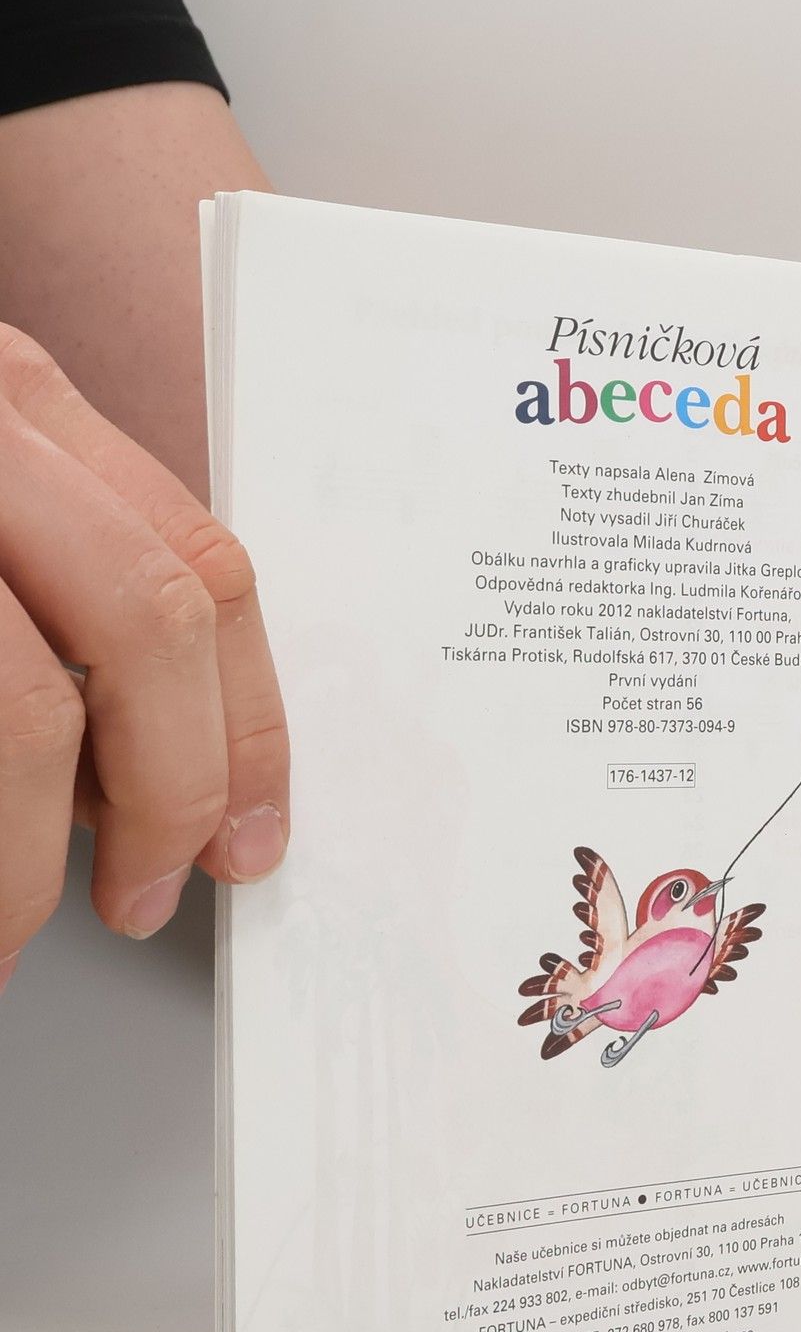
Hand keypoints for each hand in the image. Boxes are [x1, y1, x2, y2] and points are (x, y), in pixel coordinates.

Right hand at [0, 326, 288, 997]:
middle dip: (172, 792)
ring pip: (19, 704)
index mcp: (4, 396)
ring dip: (21, 858)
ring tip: (4, 936)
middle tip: (148, 897)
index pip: (197, 566)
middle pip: (145, 621)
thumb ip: (54, 585)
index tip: (245, 829)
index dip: (245, 722)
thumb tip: (153, 773)